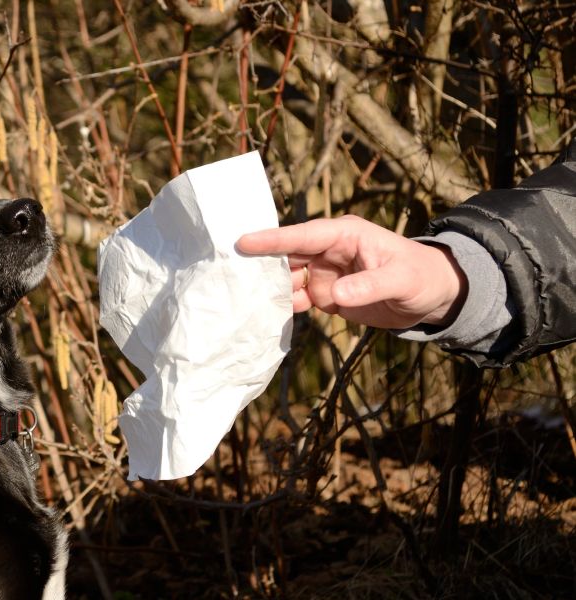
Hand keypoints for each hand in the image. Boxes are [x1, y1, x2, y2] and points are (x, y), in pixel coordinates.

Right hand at [236, 215, 466, 329]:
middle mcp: (328, 251)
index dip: (273, 239)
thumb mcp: (400, 279)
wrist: (431, 297)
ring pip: (288, 279)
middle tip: (229, 271)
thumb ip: (369, 285)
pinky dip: (283, 307)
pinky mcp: (325, 296)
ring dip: (269, 289)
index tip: (244, 242)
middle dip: (261, 263)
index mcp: (344, 235)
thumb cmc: (420, 276)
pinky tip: (266, 316)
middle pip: (287, 255)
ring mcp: (324, 274)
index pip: (302, 235)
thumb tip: (334, 294)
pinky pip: (297, 300)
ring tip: (242, 298)